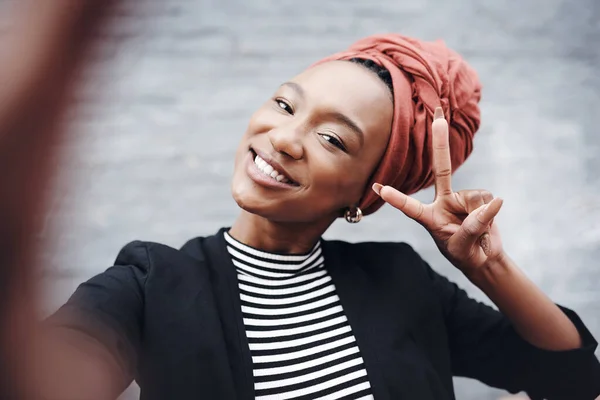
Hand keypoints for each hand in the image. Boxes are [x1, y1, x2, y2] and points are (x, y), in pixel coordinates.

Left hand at [373, 107, 504, 276]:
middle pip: (441, 169)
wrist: (483, 257)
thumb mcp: (463, 246)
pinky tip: (486, 223)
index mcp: (429, 218)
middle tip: (438, 116)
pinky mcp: (478, 198)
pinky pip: (487, 200)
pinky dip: (490, 213)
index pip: (410, 208)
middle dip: (440, 142)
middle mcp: (442, 202)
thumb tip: (494, 201)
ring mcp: (460, 198)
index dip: (397, 199)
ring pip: (474, 197)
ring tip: (476, 231)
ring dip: (480, 216)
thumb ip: (473, 226)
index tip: (379, 188)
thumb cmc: (465, 254)